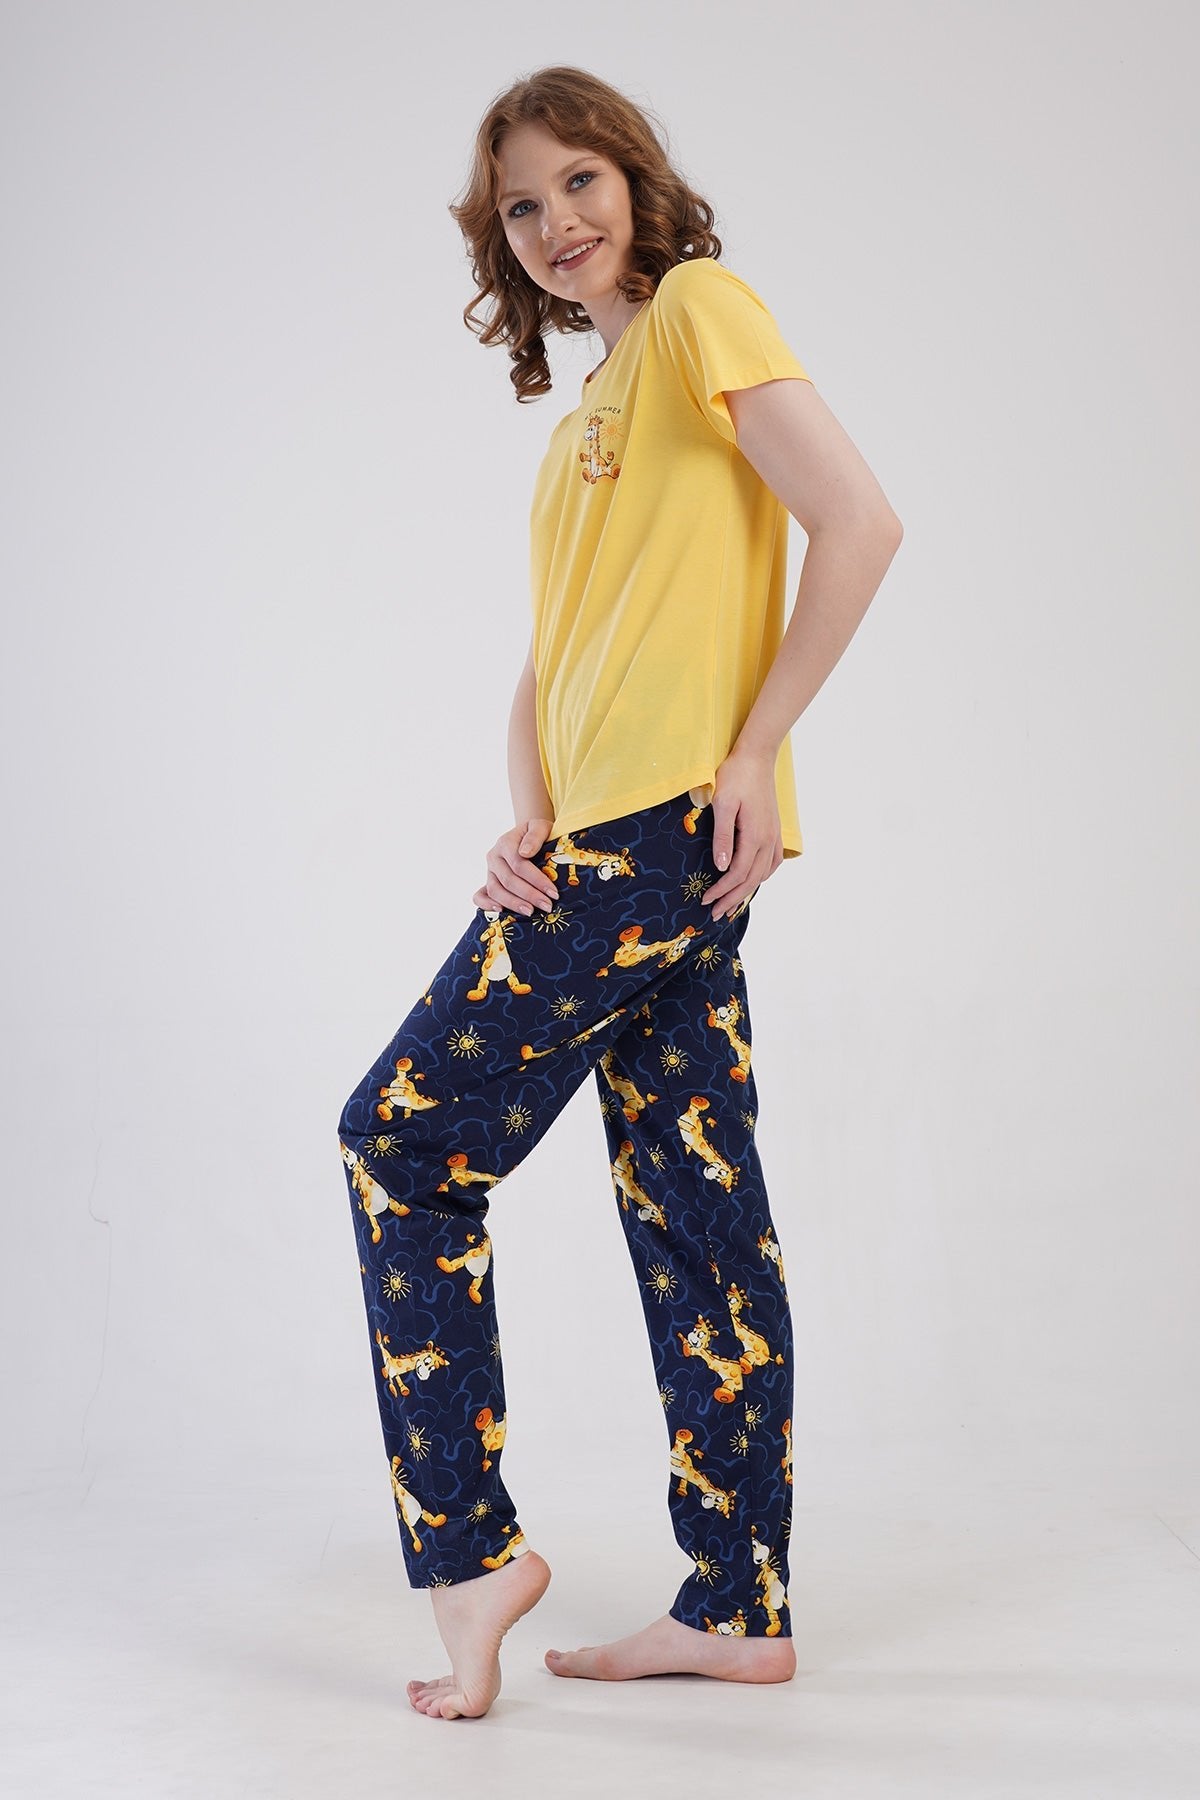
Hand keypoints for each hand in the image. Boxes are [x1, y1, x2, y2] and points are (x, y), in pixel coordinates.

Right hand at [472, 819, 559, 916]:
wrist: (527, 836)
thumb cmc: (537, 834)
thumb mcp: (540, 827)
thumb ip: (535, 836)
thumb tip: (525, 852)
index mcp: (505, 843)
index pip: (519, 865)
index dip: (536, 880)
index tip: (553, 892)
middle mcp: (494, 857)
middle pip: (508, 880)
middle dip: (529, 895)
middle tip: (547, 906)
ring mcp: (489, 871)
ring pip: (495, 890)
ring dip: (513, 903)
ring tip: (530, 912)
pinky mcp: (487, 882)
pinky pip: (479, 896)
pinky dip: (486, 905)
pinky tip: (501, 911)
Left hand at [702, 751, 783, 919]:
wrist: (757, 757)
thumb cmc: (736, 776)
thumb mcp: (723, 804)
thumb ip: (723, 837)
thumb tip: (721, 867)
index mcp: (754, 836)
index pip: (737, 874)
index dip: (722, 891)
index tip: (706, 900)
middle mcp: (767, 840)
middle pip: (750, 879)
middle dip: (732, 898)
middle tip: (715, 913)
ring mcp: (773, 835)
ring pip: (762, 873)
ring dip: (747, 890)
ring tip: (732, 903)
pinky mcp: (774, 829)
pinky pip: (772, 861)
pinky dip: (762, 875)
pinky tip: (754, 879)